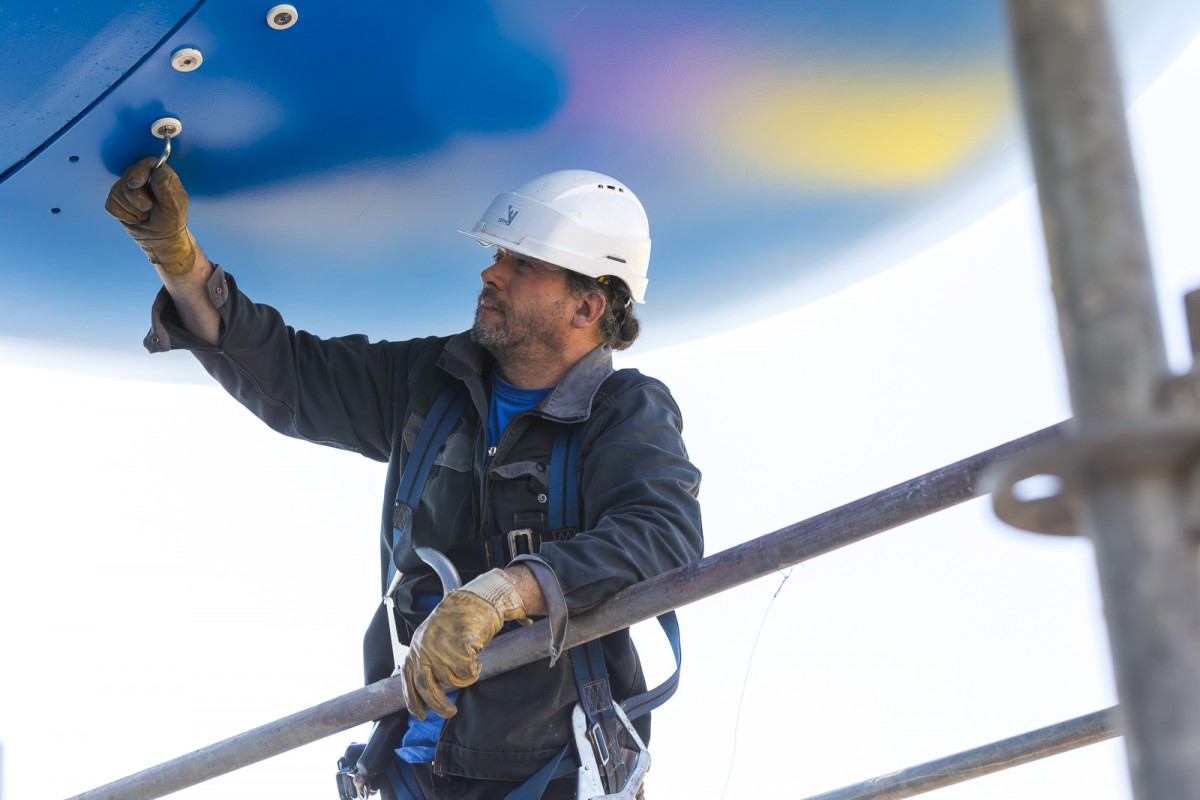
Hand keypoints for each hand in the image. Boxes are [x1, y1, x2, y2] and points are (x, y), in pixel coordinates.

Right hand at [104, 157, 195, 274]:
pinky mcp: (117, 200)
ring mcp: (127, 188)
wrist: (161, 238)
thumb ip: (165, 189)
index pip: (146, 164)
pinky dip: (124, 216)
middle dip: (136, 198)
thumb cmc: (171, 221)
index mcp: (160, 175)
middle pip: (128, 178)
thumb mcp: (173, 207)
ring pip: (116, 192)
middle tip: (148, 209)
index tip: (134, 184)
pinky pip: (111, 205)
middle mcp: (143, 177)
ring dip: (132, 210)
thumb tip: (159, 171)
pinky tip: (135, 219)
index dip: (138, 173)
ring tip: (145, 216)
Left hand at [402, 569, 527, 718]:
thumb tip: (426, 692)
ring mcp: (439, 647)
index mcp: (415, 648)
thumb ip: (428, 661)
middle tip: (450, 712)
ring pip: (452, 680)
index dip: (414, 701)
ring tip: (471, 662)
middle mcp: (423, 648)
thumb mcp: (433, 640)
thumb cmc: (457, 621)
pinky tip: (477, 656)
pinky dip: (475, 669)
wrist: (475, 600)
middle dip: (438, 704)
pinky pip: (467, 672)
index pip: (408, 681)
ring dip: (464, 677)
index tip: (420, 715)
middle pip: (426, 687)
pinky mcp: (458, 646)